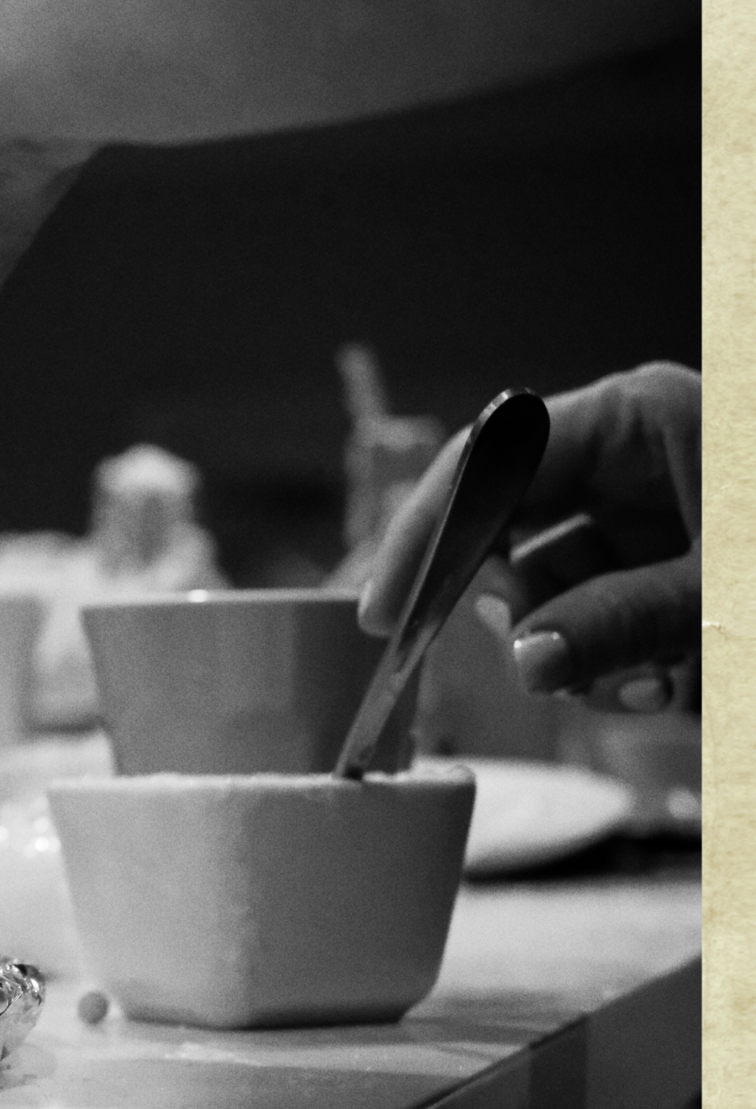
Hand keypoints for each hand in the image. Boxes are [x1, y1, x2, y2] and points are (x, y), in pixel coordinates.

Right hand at [358, 362, 699, 709]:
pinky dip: (617, 666)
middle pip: (512, 532)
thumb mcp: (726, 587)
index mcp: (635, 419)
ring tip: (647, 689)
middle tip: (539, 665)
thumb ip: (623, 619)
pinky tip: (664, 687)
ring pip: (554, 588)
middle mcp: (631, 459)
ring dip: (577, 655)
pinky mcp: (669, 568)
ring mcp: (650, 515)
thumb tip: (527, 662)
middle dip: (519, 613)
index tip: (386, 616)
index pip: (487, 461)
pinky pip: (601, 618)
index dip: (425, 537)